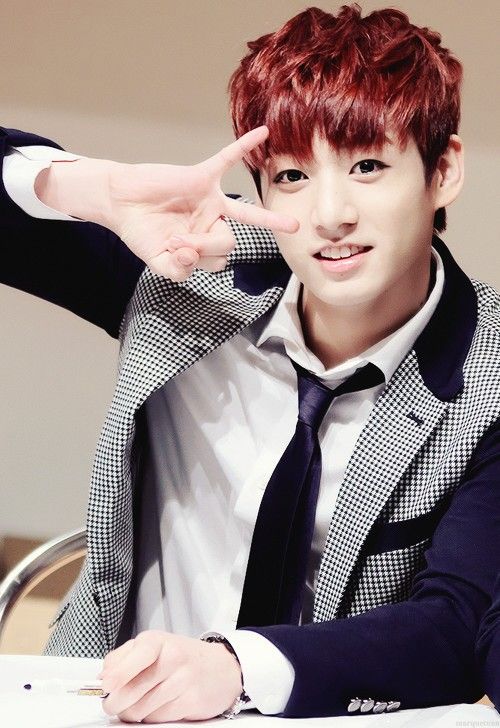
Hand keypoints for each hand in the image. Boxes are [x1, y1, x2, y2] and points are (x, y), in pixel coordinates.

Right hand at [37, 126, 297, 280]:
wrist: (120, 202)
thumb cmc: (140, 232)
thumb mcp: (157, 262)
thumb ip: (177, 270)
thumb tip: (193, 257)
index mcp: (203, 245)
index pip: (218, 260)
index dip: (197, 258)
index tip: (174, 250)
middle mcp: (211, 224)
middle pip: (229, 243)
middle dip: (205, 245)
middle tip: (178, 240)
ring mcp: (209, 202)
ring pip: (246, 214)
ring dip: (269, 220)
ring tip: (294, 228)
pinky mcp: (201, 177)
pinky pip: (227, 159)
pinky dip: (244, 146)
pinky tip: (263, 133)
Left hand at [100, 630, 242, 722]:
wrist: (222, 667)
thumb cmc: (182, 657)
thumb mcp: (154, 646)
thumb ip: (124, 657)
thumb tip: (103, 676)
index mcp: (158, 641)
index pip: (136, 655)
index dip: (118, 673)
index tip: (106, 686)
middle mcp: (172, 658)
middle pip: (133, 690)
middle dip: (116, 703)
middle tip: (113, 704)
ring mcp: (183, 680)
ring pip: (142, 709)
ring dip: (132, 713)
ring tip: (137, 704)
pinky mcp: (191, 702)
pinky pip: (158, 718)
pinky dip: (151, 717)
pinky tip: (157, 706)